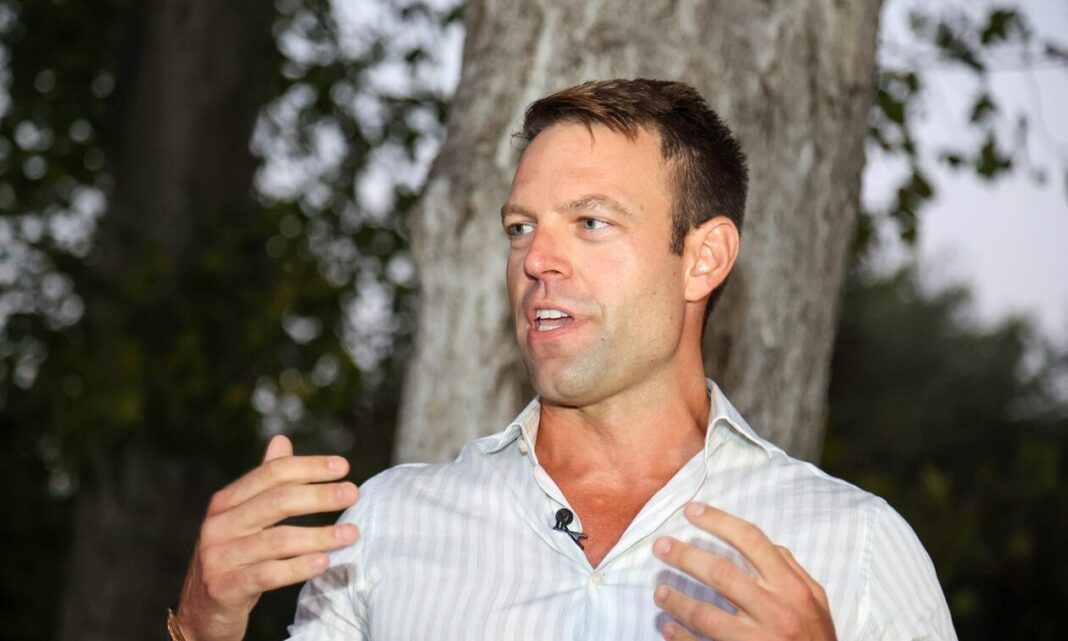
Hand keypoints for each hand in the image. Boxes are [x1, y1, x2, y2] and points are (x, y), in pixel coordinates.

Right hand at [174, 435, 360, 640]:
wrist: (200, 612)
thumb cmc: (232, 558)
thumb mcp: (243, 519)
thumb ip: (263, 483)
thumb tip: (281, 440)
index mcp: (225, 502)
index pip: (272, 473)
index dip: (309, 466)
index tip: (343, 467)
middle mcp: (218, 525)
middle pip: (277, 501)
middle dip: (320, 496)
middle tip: (353, 493)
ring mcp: (218, 557)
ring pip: (277, 540)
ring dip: (320, 535)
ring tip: (352, 534)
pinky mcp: (223, 588)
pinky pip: (268, 574)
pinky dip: (299, 568)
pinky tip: (324, 562)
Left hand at [652, 502, 835, 640]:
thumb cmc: (815, 638)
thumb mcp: (815, 601)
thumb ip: (791, 570)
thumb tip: (766, 545)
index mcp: (791, 587)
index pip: (751, 541)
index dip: (718, 521)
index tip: (691, 511)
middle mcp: (774, 609)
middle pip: (720, 573)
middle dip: (685, 556)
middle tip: (660, 546)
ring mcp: (757, 638)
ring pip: (706, 614)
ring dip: (677, 600)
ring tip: (659, 591)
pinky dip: (681, 637)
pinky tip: (668, 627)